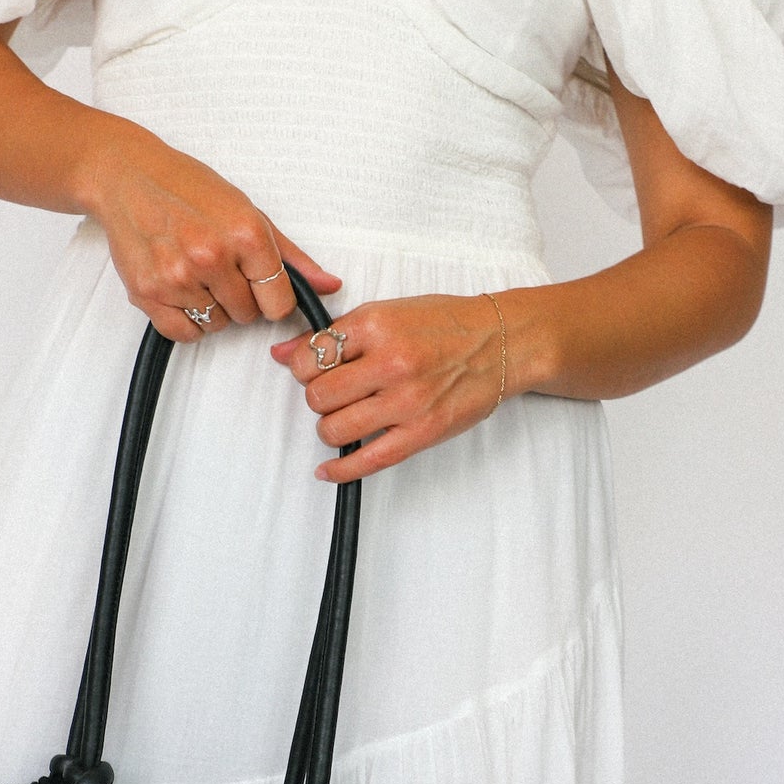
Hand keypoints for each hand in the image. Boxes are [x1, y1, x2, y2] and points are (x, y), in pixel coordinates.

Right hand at [83, 128, 341, 340]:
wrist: (126, 176)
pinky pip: (183, 333)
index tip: (260, 285)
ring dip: (211, 307)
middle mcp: (212, 257)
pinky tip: (181, 291)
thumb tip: (329, 286)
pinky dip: (186, 321)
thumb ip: (290, 255)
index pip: (279, 303)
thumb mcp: (247, 210)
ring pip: (215, 325)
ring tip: (196, 273)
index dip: (272, 298)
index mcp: (245, 234)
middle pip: (247, 316)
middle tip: (220, 269)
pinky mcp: (148, 292)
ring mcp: (177, 277)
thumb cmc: (187, 187)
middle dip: (240, 298)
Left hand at [270, 293, 507, 482]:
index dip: (304, 368)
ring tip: (346, 418)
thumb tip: (282, 354)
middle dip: (318, 399)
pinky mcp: (422, 432)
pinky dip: (340, 470)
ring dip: (330, 428)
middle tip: (336, 395)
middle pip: (318, 396)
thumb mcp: (387, 313)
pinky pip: (367, 460)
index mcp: (377, 325)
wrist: (501, 342)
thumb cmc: (445, 325)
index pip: (310, 357)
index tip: (315, 371)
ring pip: (334, 429)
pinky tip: (327, 470)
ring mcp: (407, 401)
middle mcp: (391, 362)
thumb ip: (334, 334)